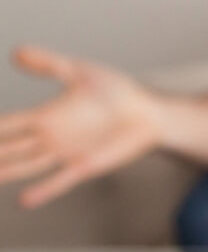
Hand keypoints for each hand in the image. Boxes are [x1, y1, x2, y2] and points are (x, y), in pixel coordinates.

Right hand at [0, 46, 162, 207]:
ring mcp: (65, 154)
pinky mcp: (86, 165)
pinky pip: (61, 180)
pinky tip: (24, 200)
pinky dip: (44, 190)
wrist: (149, 112)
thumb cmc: (116, 92)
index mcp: (44, 117)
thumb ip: (49, 64)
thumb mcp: (80, 73)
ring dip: (4, 173)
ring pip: (24, 166)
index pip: (5, 125)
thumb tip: (15, 52)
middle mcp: (48, 139)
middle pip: (6, 149)